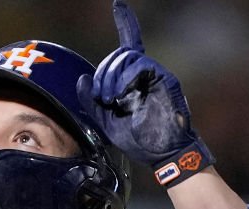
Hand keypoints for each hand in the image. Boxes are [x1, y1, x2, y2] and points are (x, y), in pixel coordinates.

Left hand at [76, 1, 212, 185]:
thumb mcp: (105, 120)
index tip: (118, 5)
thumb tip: (82, 79)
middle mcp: (145, 72)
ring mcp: (156, 74)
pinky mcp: (165, 80)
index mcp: (132, 78)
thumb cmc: (136, 139)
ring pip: (127, 57)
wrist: (161, 154)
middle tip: (100, 96)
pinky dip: (125, 77)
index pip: (129, 43)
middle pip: (119, 53)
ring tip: (109, 99)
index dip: (125, 22)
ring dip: (111, 76)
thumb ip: (91, 101)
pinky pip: (141, 65)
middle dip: (103, 72)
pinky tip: (120, 95)